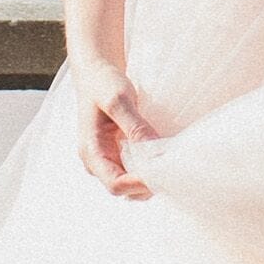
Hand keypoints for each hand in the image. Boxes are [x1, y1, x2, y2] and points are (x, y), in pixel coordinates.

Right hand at [71, 70, 160, 197]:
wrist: (95, 74)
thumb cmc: (103, 83)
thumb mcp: (119, 99)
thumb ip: (135, 126)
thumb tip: (154, 152)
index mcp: (91, 151)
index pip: (115, 183)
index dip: (140, 184)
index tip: (163, 173)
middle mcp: (97, 161)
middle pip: (124, 189)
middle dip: (148, 183)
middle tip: (172, 168)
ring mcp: (107, 159)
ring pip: (131, 184)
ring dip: (150, 178)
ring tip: (169, 162)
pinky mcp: (118, 154)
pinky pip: (134, 171)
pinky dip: (149, 168)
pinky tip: (162, 156)